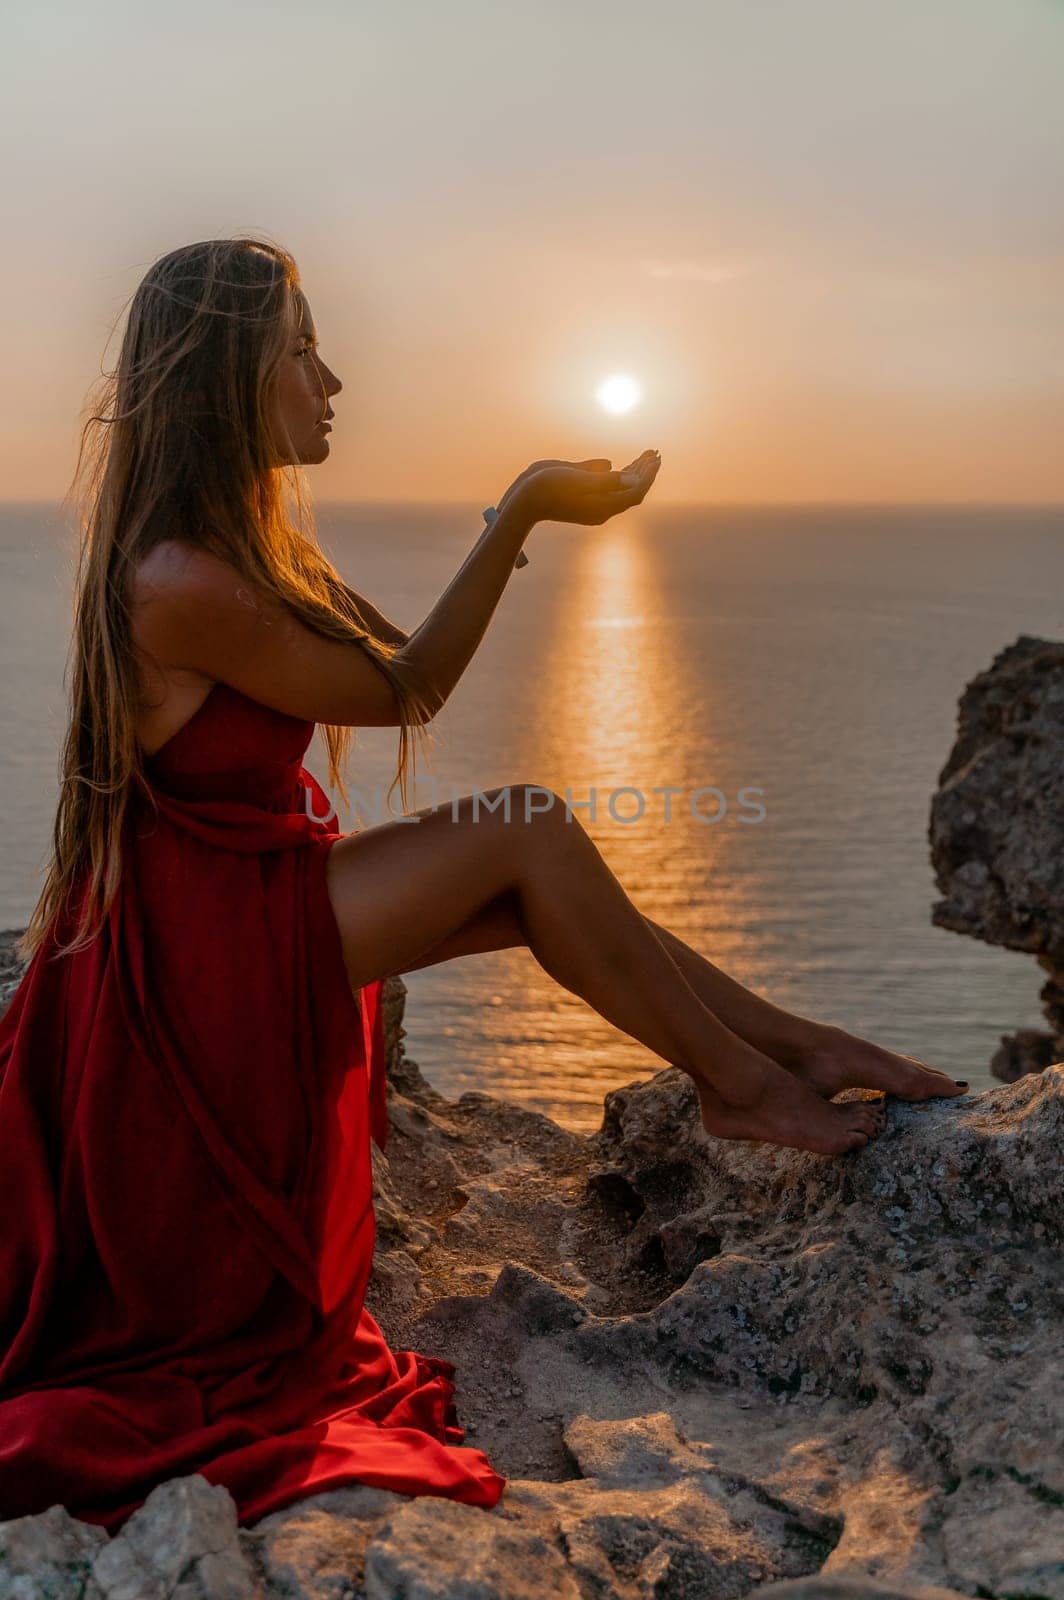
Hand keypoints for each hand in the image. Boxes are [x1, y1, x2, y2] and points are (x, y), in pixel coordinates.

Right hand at [497, 451, 660, 524]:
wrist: (524, 501)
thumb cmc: (547, 488)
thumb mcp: (576, 480)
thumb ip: (604, 479)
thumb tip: (629, 477)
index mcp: (602, 506)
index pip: (635, 491)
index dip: (648, 475)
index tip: (656, 457)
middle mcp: (602, 508)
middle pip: (632, 490)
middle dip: (646, 471)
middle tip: (655, 452)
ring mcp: (594, 505)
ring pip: (623, 489)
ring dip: (636, 471)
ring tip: (647, 454)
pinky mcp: (586, 499)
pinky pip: (610, 487)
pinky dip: (621, 474)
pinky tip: (626, 465)